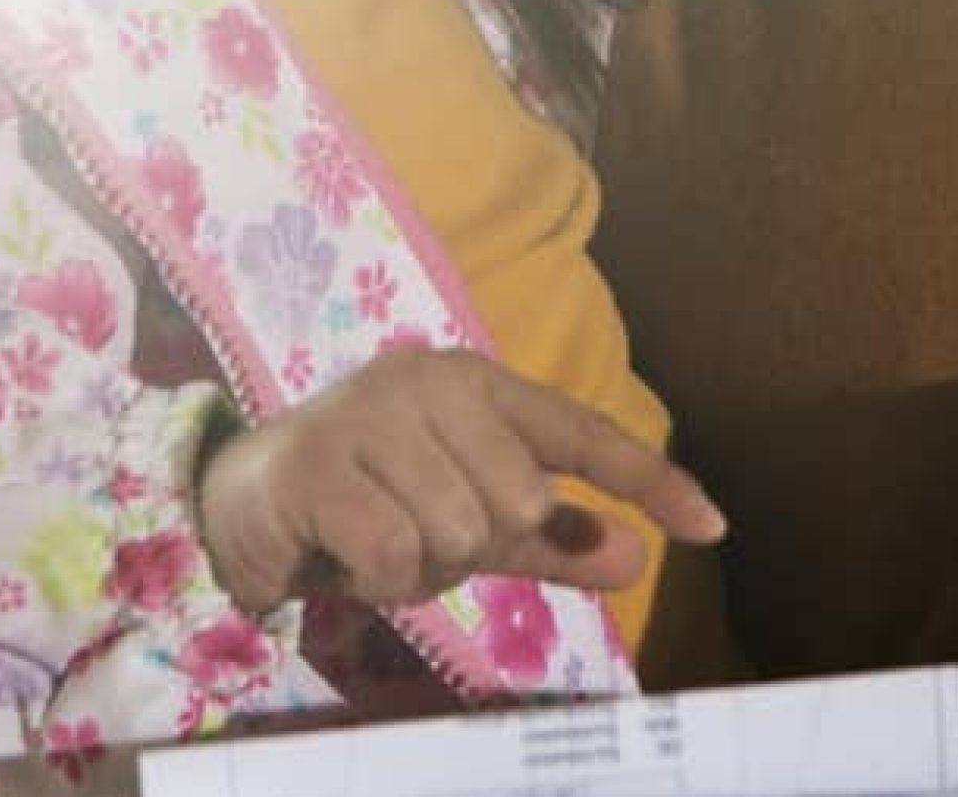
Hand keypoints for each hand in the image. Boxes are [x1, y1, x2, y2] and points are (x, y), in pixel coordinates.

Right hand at [195, 349, 726, 613]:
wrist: (244, 501)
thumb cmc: (371, 501)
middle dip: (472, 546)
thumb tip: (639, 556)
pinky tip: (343, 552)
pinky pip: (394, 552)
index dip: (650, 481)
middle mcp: (430, 381)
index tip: (714, 527)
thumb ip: (554, 540)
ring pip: (458, 532)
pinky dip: (377, 577)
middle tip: (415, 531)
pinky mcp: (318, 460)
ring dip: (419, 566)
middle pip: (520, 502)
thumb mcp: (470, 521)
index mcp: (479, 383)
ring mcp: (371, 412)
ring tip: (377, 537)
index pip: (584, 433)